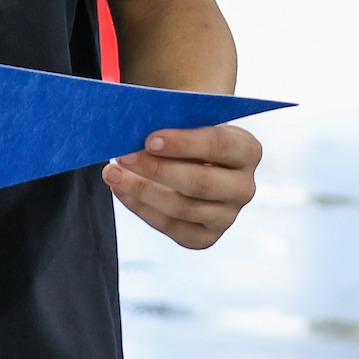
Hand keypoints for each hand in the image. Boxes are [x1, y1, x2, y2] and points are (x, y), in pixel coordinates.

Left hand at [103, 123, 259, 248]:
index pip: (218, 145)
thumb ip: (171, 122)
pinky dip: (141, 208)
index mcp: (247, 150)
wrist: (196, 158)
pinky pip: (171, 227)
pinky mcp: (206, 237)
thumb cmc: (189, 133)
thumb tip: (132, 129)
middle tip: (123, 156)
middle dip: (156, 169)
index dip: (183, 143)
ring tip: (112, 172)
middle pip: (199, 182)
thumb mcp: (189, 121)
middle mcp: (243, 187)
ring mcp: (227, 216)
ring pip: (181, 207)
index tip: (149, 139)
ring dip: (141, 190)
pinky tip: (121, 190)